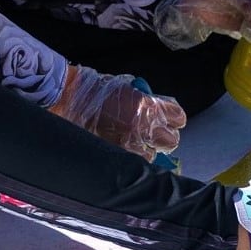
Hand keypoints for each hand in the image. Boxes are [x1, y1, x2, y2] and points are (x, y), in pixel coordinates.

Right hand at [53, 65, 184, 160]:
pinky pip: (133, 161)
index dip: (174, 120)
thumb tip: (159, 113)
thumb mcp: (130, 90)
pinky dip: (130, 157)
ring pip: (152, 155)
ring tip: (135, 144)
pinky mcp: (116, 151)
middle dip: (164, 138)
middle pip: (171, 141)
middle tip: (155, 136)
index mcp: (150, 105)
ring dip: (146, 151)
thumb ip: (148, 103)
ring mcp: (131, 141)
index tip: (170, 121)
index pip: (178, 118)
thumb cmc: (98, 89)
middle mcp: (145, 125)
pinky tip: (124, 150)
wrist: (72, 96)